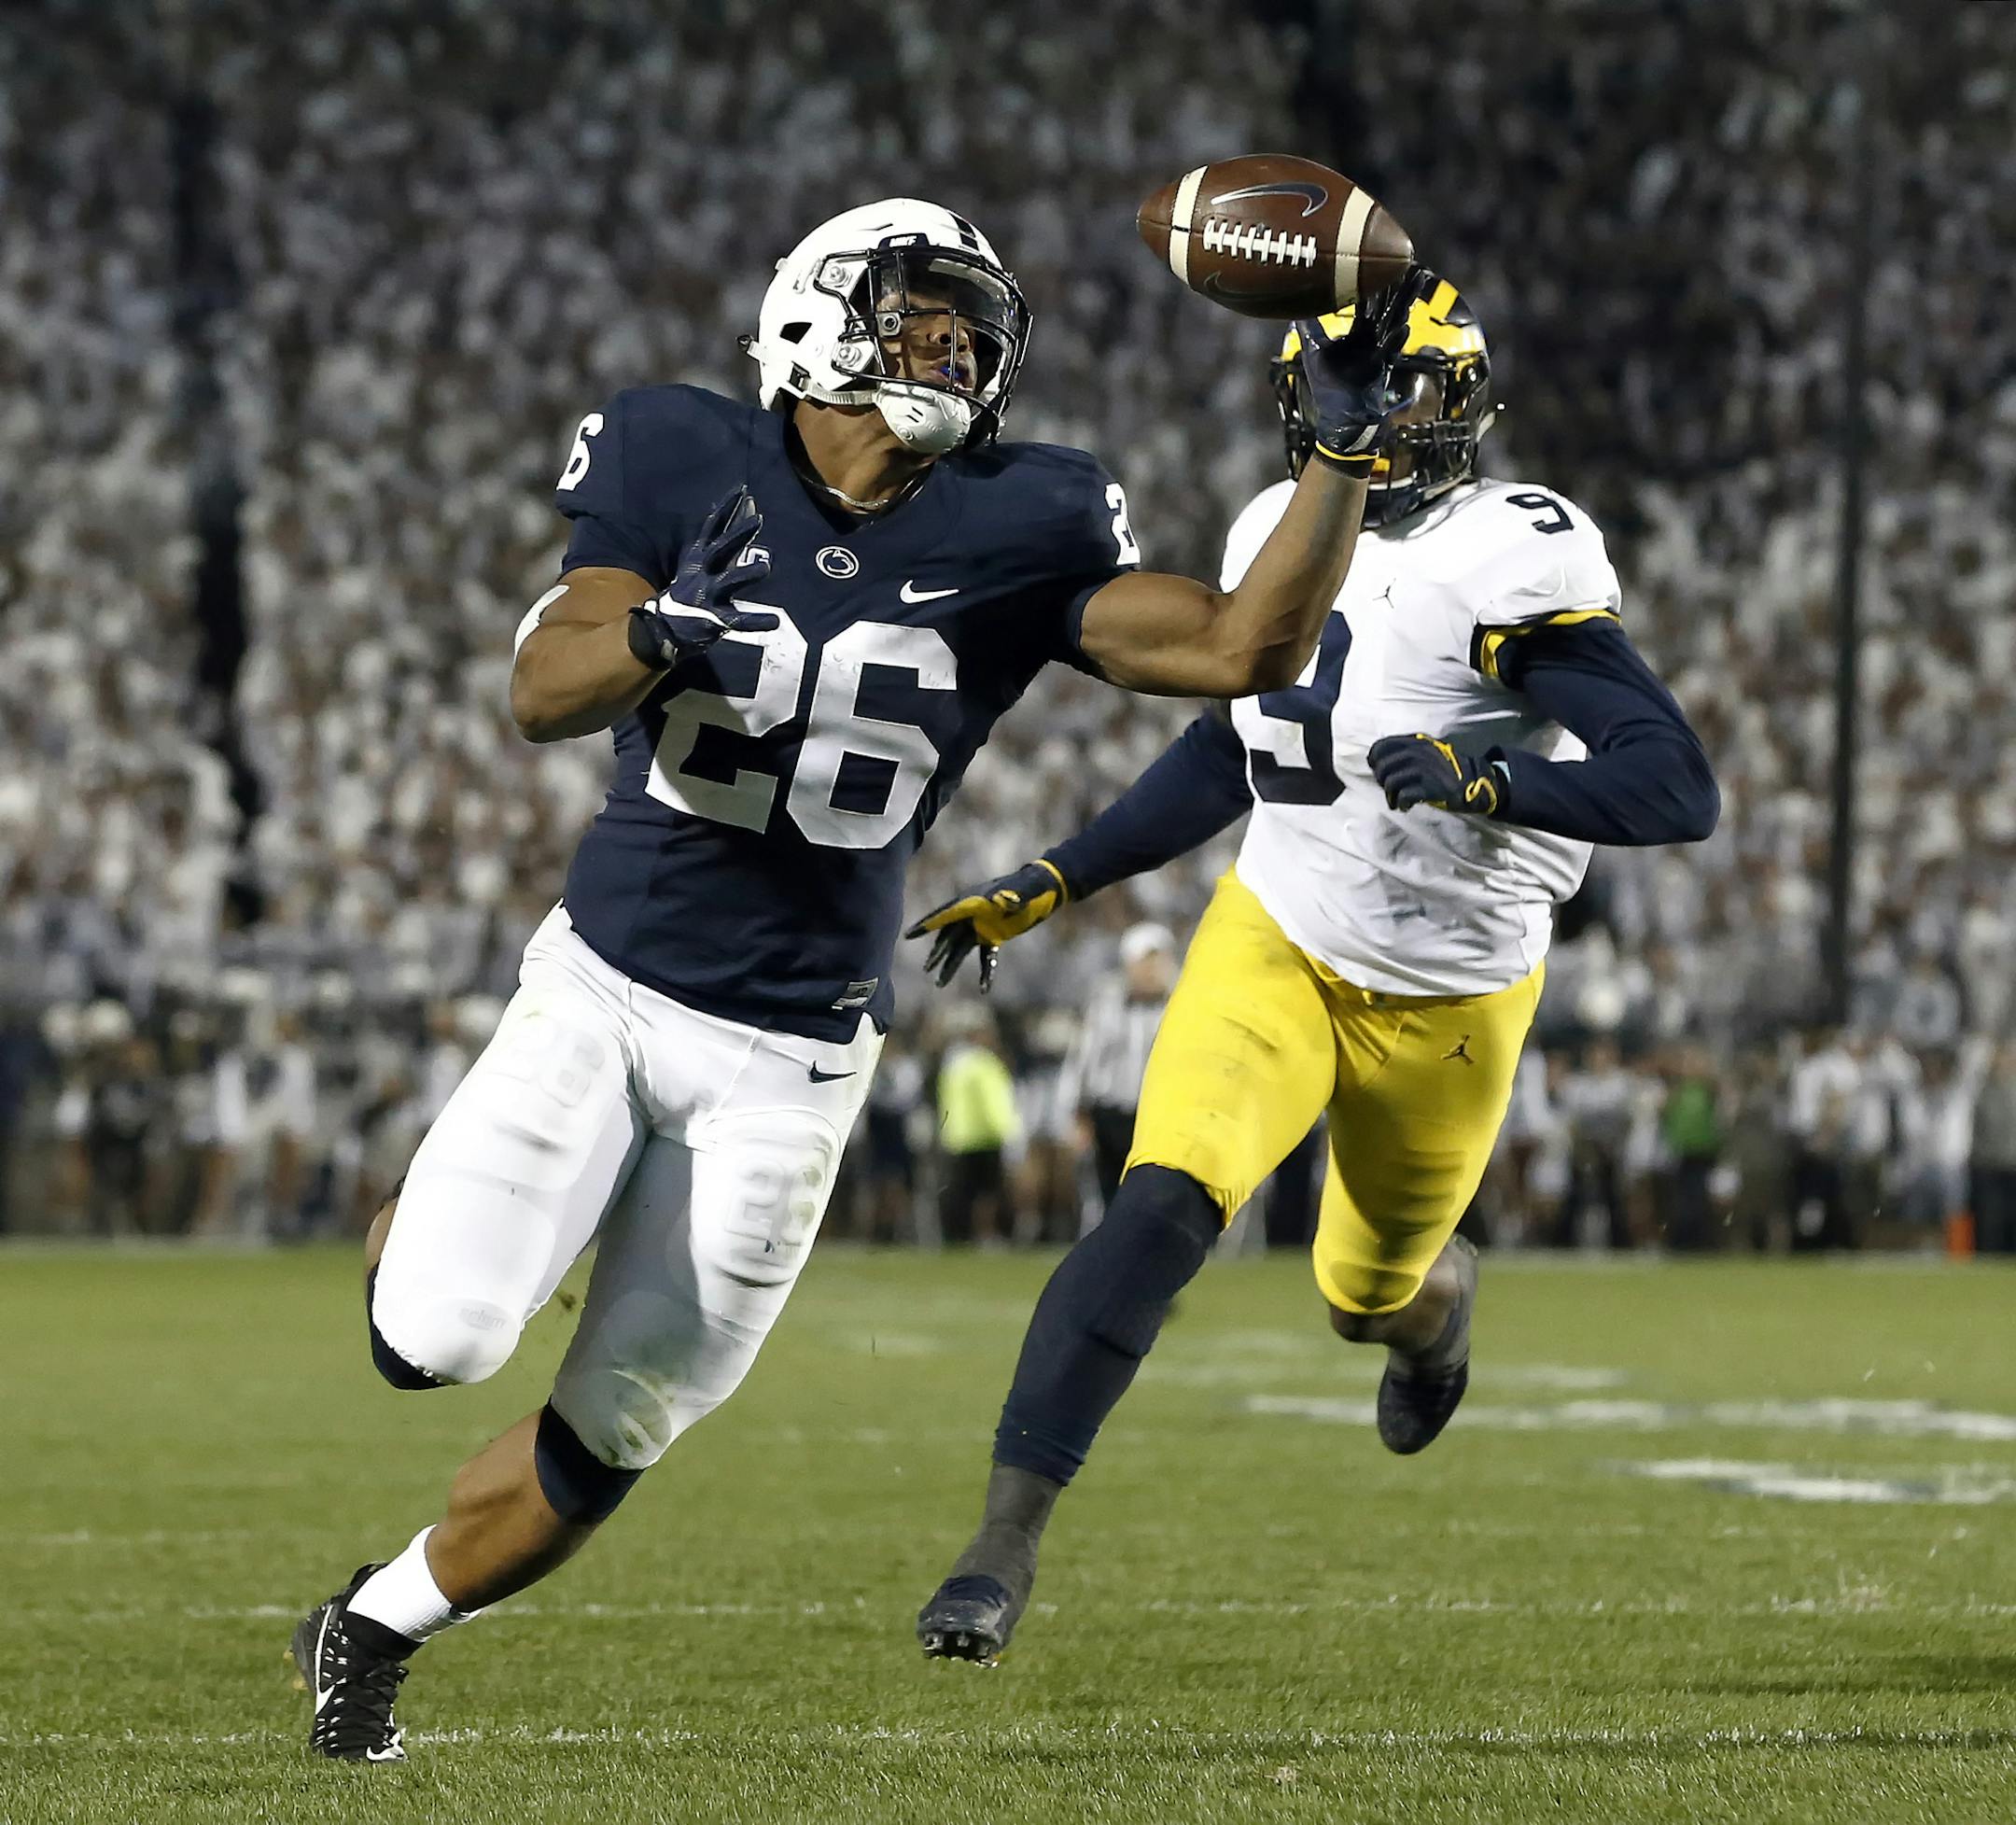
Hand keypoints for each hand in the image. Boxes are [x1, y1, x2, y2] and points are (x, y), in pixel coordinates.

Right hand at [628, 488, 777, 669]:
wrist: (662, 627)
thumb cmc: (689, 591)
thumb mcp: (699, 562)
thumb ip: (723, 541)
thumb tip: (742, 511)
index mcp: (699, 557)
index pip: (713, 528)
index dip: (727, 509)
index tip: (742, 490)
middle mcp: (702, 572)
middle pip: (720, 549)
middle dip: (737, 534)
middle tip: (757, 520)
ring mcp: (707, 595)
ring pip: (728, 582)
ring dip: (745, 574)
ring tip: (766, 569)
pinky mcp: (713, 619)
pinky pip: (737, 621)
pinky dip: (756, 621)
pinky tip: (774, 622)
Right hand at [904, 859, 1068, 991]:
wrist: (1046, 887)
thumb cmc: (1033, 886)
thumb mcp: (1024, 891)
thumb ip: (1013, 896)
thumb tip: (1001, 901)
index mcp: (974, 901)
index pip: (945, 914)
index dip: (926, 925)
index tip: (908, 935)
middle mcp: (973, 914)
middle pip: (949, 935)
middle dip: (937, 953)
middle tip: (927, 969)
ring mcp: (982, 925)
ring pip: (961, 948)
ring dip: (951, 965)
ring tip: (939, 984)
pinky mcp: (994, 936)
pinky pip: (984, 957)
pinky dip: (985, 972)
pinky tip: (984, 988)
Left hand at [1295, 266, 1435, 470]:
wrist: (1339, 420)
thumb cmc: (1329, 388)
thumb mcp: (1315, 353)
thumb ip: (1309, 330)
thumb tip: (1293, 308)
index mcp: (1360, 335)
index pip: (1369, 303)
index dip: (1374, 284)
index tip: (1382, 260)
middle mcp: (1373, 341)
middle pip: (1388, 307)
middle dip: (1400, 286)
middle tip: (1411, 261)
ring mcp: (1379, 354)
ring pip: (1395, 323)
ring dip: (1406, 303)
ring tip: (1417, 282)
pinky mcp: (1380, 372)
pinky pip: (1390, 354)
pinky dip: (1396, 342)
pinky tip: (1403, 328)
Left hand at [1368, 732, 1506, 816]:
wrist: (1474, 782)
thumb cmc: (1447, 770)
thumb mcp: (1427, 752)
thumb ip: (1406, 753)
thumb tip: (1377, 763)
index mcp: (1416, 741)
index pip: (1380, 747)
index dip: (1375, 762)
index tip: (1380, 772)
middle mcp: (1418, 752)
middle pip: (1382, 767)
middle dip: (1382, 782)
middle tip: (1391, 790)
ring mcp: (1424, 768)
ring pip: (1390, 782)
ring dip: (1390, 796)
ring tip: (1397, 801)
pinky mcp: (1430, 787)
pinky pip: (1403, 796)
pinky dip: (1401, 804)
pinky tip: (1406, 807)